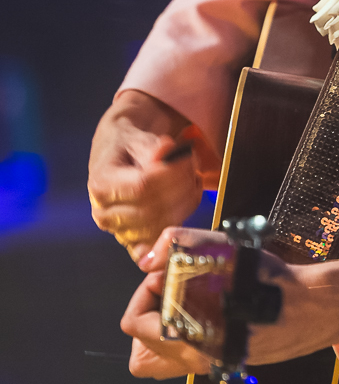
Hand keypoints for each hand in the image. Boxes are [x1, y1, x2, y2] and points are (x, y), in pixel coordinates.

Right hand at [89, 90, 209, 261]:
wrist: (120, 156)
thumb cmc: (128, 145)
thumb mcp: (137, 136)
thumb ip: (152, 147)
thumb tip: (165, 151)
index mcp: (101, 184)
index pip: (143, 187)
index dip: (173, 174)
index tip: (187, 157)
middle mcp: (104, 213)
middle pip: (155, 209)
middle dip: (183, 186)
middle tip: (193, 167)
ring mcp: (119, 231)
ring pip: (163, 225)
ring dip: (186, 202)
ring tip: (190, 180)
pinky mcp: (133, 242)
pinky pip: (157, 247)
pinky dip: (177, 230)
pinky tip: (184, 207)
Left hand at [120, 230, 338, 379]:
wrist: (317, 307)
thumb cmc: (273, 279)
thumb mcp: (228, 248)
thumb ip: (180, 243)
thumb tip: (147, 261)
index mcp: (190, 337)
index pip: (135, 324)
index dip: (145, 293)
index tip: (168, 274)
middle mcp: (197, 360)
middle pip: (142, 352)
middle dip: (151, 314)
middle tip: (173, 290)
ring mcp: (213, 365)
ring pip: (162, 364)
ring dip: (162, 333)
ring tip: (184, 304)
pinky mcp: (229, 362)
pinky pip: (189, 360)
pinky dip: (187, 337)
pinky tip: (210, 310)